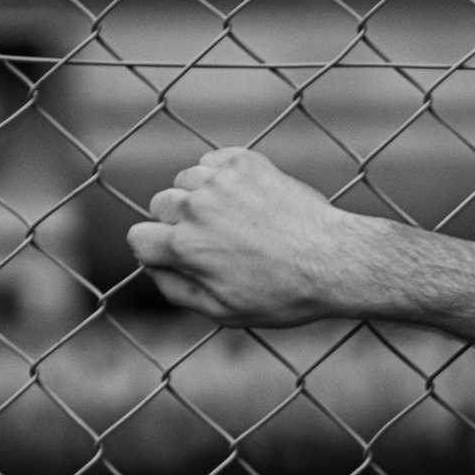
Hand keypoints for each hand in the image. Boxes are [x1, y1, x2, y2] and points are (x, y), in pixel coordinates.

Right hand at [127, 145, 385, 327]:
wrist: (335, 260)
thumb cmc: (283, 294)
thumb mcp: (224, 311)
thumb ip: (177, 290)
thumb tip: (152, 269)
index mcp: (185, 246)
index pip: (139, 238)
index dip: (157, 251)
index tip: (181, 258)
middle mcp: (195, 206)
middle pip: (160, 206)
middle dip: (178, 224)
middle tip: (217, 244)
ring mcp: (220, 180)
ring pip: (186, 182)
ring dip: (200, 198)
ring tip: (236, 223)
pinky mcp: (244, 162)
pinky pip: (213, 163)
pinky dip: (222, 178)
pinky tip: (247, 201)